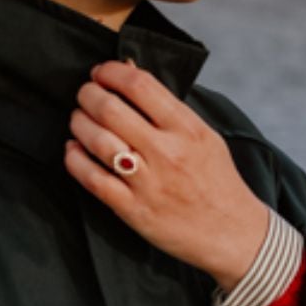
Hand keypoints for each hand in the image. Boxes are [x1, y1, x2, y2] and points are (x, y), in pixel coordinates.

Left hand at [65, 60, 270, 291]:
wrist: (233, 233)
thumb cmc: (217, 181)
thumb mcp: (204, 136)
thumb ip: (168, 108)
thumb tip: (129, 72)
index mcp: (187, 129)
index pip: (140, 85)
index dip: (111, 72)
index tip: (101, 73)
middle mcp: (167, 152)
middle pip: (111, 109)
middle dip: (88, 95)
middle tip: (85, 95)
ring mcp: (149, 182)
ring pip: (98, 141)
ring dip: (79, 124)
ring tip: (78, 120)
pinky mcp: (134, 209)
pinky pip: (93, 180)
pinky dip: (75, 160)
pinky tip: (73, 151)